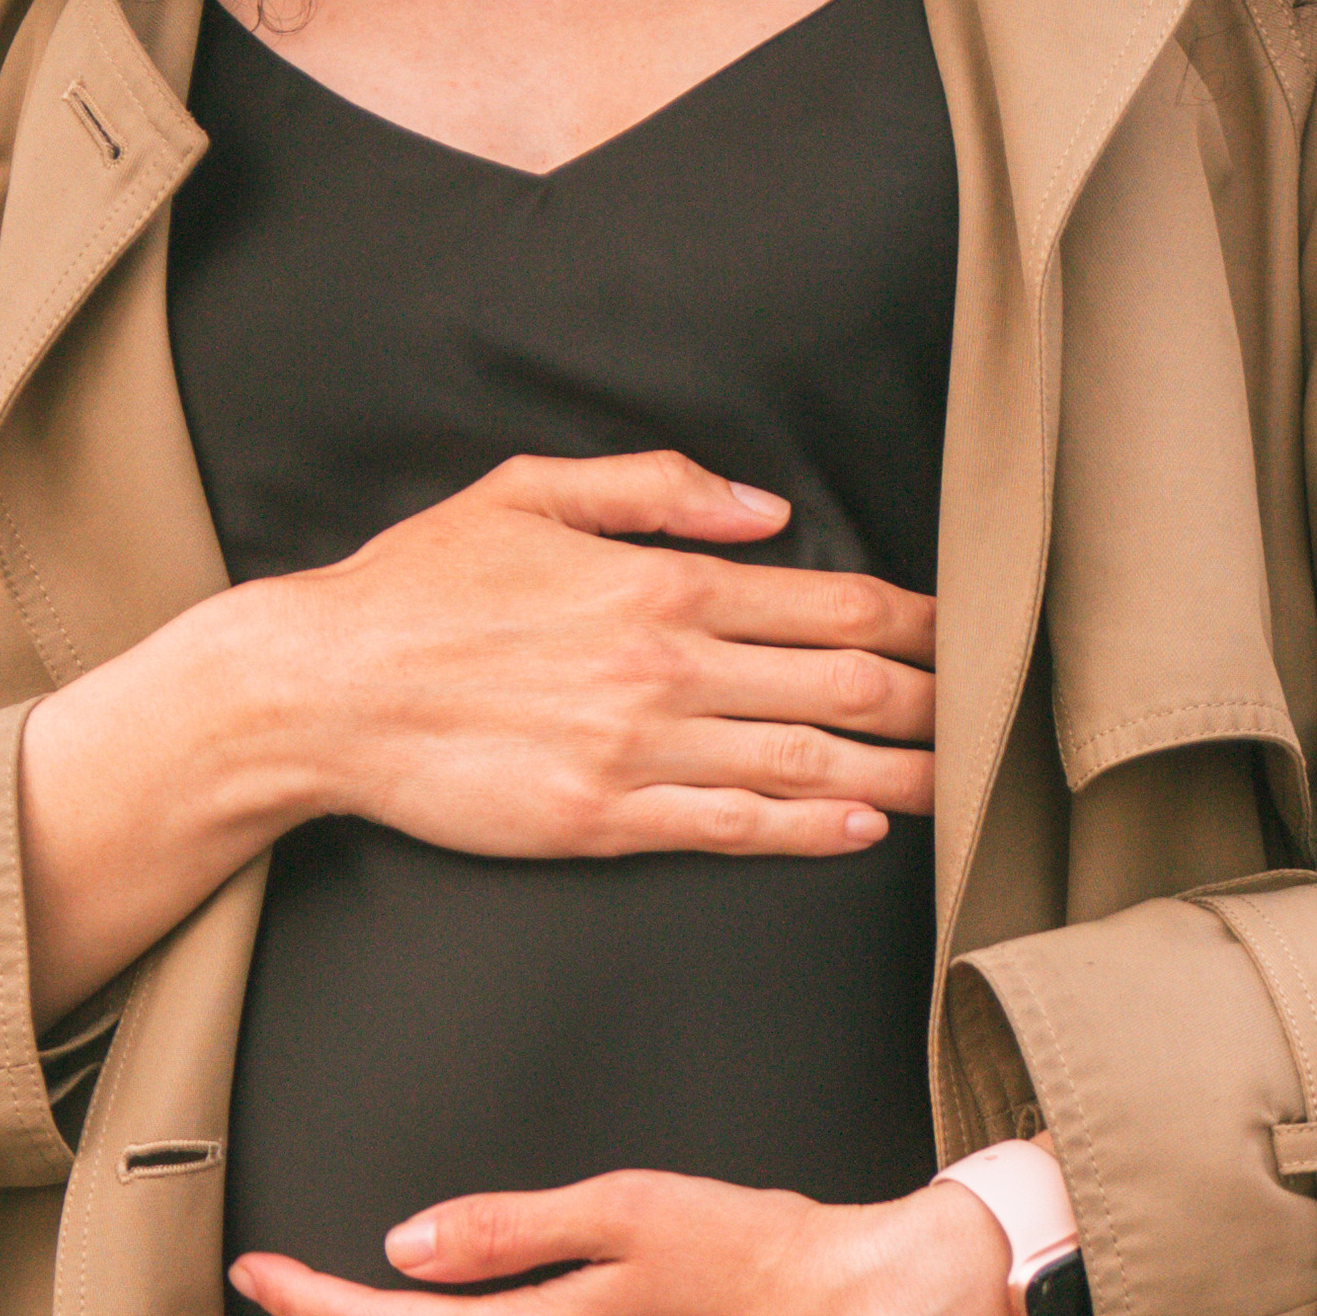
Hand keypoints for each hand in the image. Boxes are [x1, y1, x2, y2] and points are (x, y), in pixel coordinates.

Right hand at [277, 449, 937, 861]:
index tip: (968, 634)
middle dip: (935, 700)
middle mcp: (667, 665)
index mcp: (661, 580)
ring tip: (964, 786)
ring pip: (809, 762)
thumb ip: (655, 487)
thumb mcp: (526, 493)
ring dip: (903, 774)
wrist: (321, 690)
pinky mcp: (603, 821)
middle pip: (844, 685)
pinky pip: (736, 827)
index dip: (917, 623)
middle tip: (995, 717)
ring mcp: (639, 749)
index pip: (828, 604)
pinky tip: (868, 827)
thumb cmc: (415, 589)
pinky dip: (813, 829)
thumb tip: (764, 512)